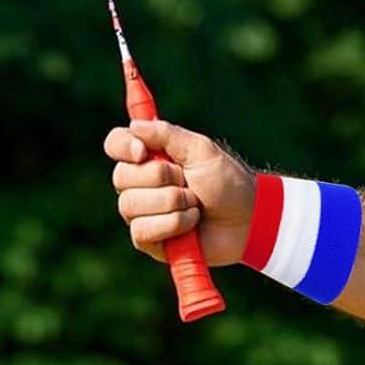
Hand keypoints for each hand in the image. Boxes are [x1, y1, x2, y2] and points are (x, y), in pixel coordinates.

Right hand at [105, 118, 255, 266]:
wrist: (248, 219)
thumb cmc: (228, 182)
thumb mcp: (201, 151)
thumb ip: (168, 135)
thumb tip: (135, 125)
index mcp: (152, 156)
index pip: (116, 143)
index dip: (123, 146)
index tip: (143, 152)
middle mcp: (141, 182)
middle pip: (121, 176)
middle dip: (162, 178)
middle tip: (189, 181)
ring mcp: (142, 211)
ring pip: (130, 205)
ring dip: (172, 203)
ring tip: (196, 205)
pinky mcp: (149, 239)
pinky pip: (142, 230)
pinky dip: (174, 224)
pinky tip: (192, 224)